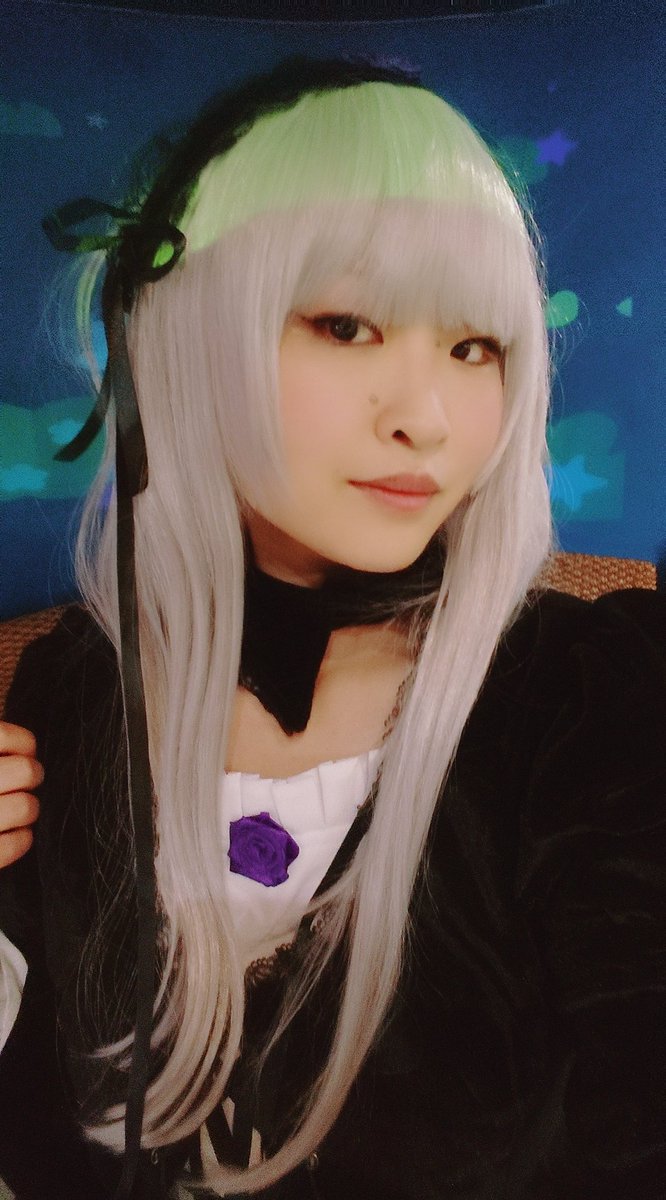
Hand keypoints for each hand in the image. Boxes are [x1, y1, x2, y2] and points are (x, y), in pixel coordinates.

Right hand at [0, 722, 42, 868]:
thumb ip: (0, 750)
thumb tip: (28, 746)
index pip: (5, 736)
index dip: (24, 743)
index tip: (24, 751)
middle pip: (27, 771)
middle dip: (30, 777)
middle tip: (25, 782)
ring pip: (27, 807)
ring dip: (28, 809)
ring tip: (17, 809)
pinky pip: (16, 845)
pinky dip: (22, 840)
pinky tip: (14, 835)